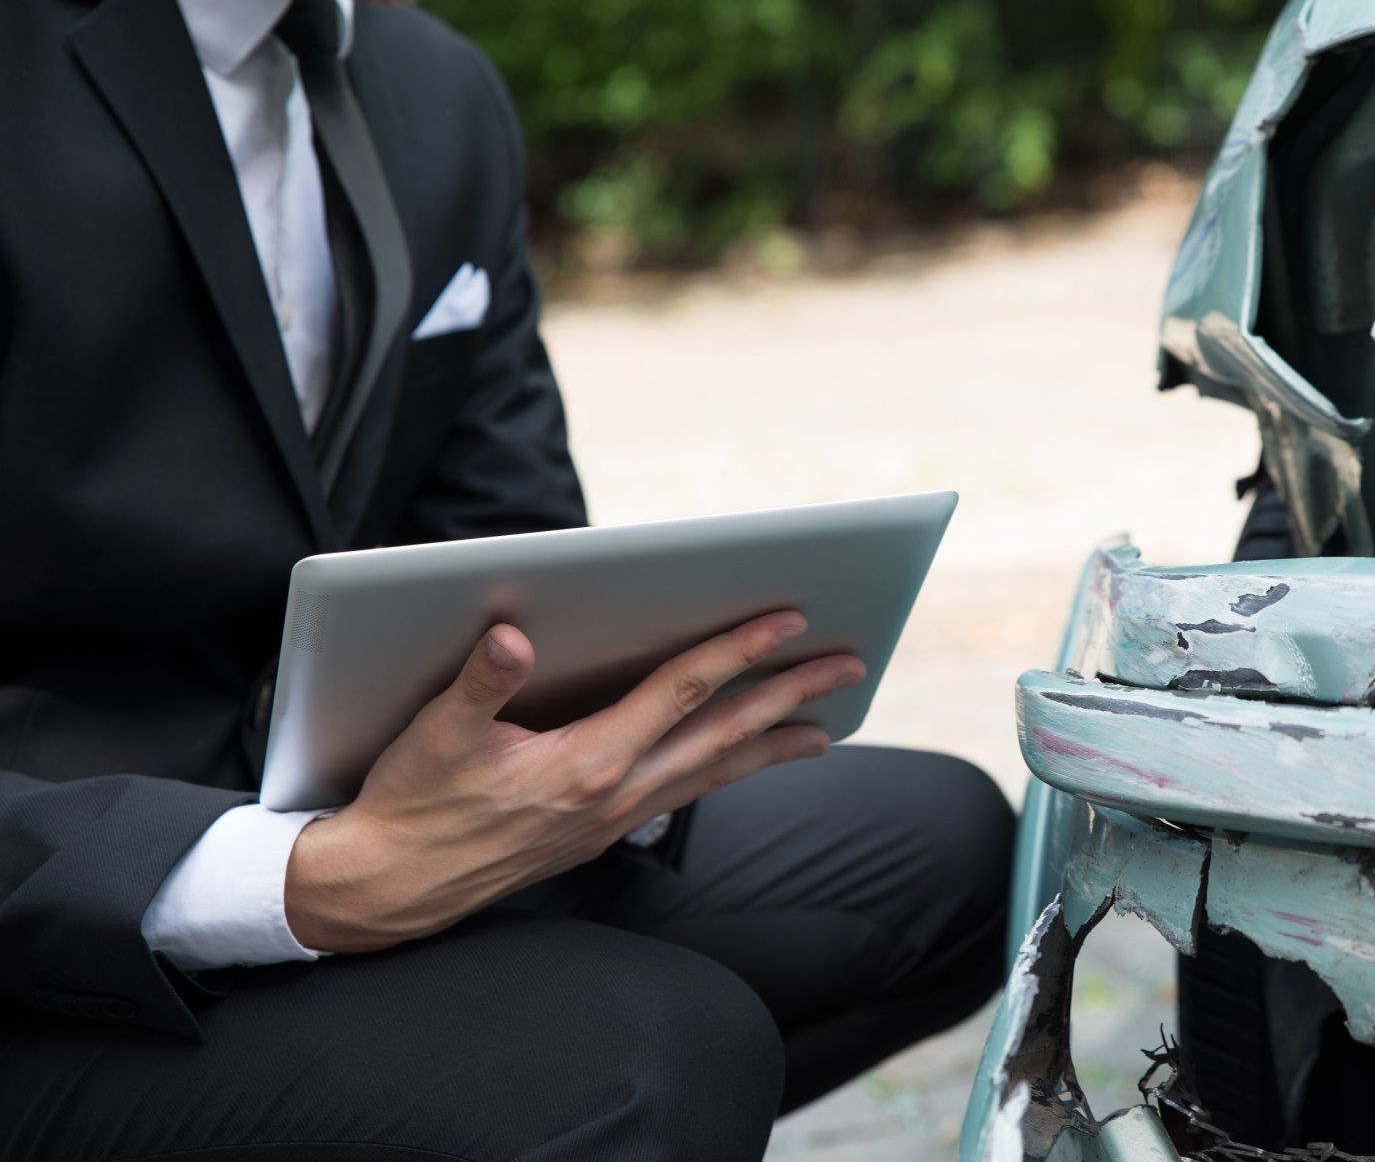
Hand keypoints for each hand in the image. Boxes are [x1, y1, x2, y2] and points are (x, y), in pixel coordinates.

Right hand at [284, 611, 860, 952]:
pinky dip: (727, 772)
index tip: (788, 621)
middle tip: (848, 664)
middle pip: (723, 734)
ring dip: (773, 741)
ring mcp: (615, 819)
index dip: (736, 651)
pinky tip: (742, 760)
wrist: (389, 891)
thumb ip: (479, 683)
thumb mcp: (433, 736)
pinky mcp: (602, 832)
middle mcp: (616, 794)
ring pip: (713, 772)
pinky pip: (686, 793)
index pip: (681, 692)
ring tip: (825, 724)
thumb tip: (513, 635)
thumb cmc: (410, 805)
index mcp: (585, 762)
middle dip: (789, 695)